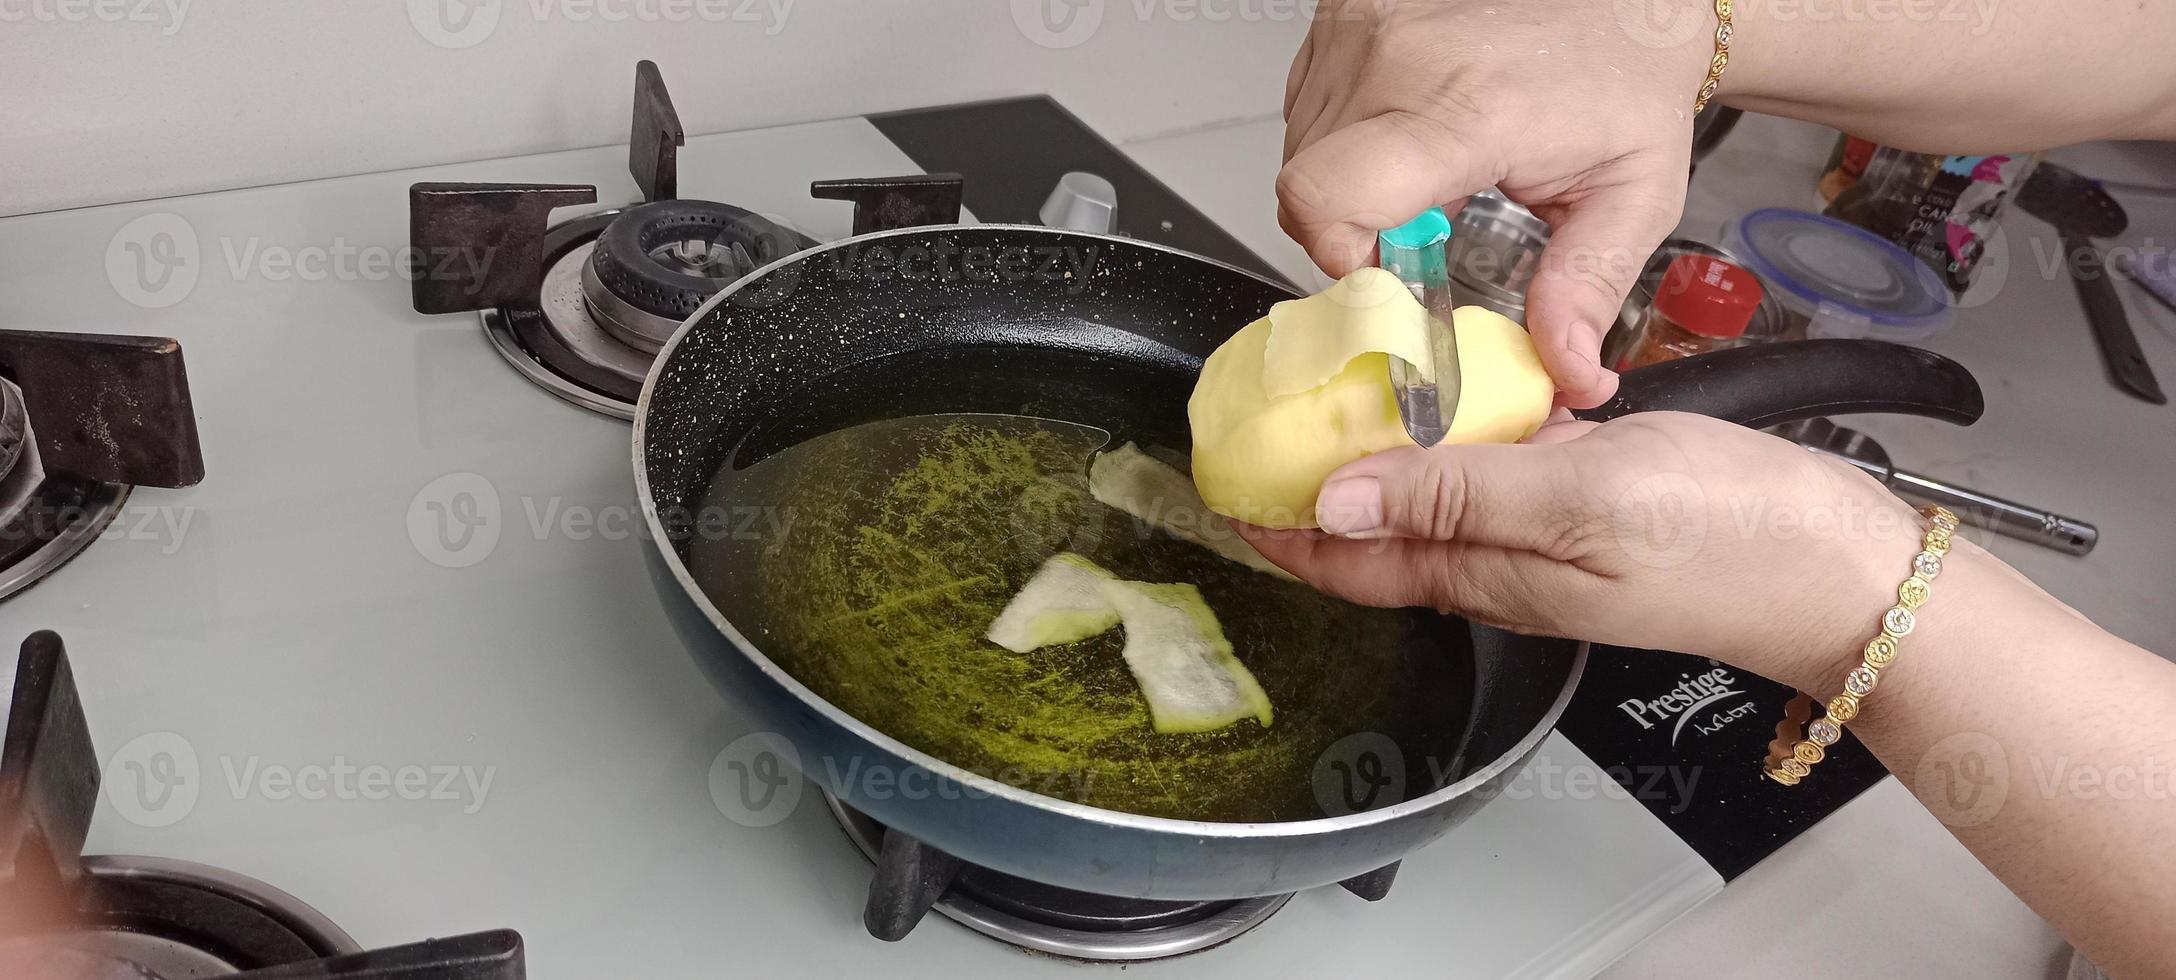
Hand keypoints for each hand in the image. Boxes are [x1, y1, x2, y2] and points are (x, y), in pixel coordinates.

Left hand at [1238, 413, 1927, 689]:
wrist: (1842, 564)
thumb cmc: (1725, 541)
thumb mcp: (1574, 502)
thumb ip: (1452, 497)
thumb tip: (1334, 501)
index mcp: (1483, 574)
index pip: (1343, 562)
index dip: (1272, 529)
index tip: (1216, 487)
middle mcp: (1499, 565)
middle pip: (1374, 535)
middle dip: (1307, 494)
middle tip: (1260, 431)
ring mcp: (1543, 536)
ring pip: (1430, 498)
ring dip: (1374, 460)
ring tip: (1329, 403)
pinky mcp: (1587, 503)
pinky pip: (1494, 471)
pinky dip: (1455, 434)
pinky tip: (1452, 391)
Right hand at [1278, 0, 1714, 407]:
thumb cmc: (1627, 74)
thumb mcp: (1633, 194)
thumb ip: (1588, 288)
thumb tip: (1565, 373)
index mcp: (1468, 111)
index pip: (1329, 198)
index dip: (1338, 260)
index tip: (1386, 280)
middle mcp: (1399, 60)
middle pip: (1308, 188)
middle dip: (1357, 231)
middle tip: (1428, 230)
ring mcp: (1363, 28)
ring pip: (1301, 148)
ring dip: (1351, 182)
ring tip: (1429, 173)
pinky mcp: (1345, 12)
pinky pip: (1307, 103)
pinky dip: (1346, 135)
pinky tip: (1410, 130)